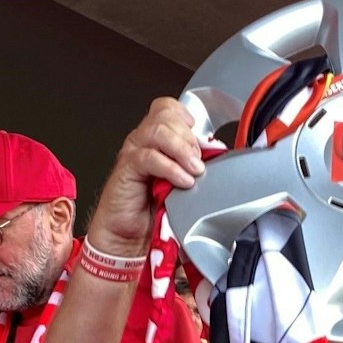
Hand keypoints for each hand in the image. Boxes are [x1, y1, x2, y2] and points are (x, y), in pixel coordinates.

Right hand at [88, 96, 202, 256]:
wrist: (129, 234)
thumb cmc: (153, 208)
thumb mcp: (181, 181)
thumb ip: (193, 164)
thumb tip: (215, 155)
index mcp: (156, 139)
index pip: (168, 109)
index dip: (185, 116)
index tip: (200, 137)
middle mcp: (143, 141)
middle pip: (165, 117)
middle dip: (189, 138)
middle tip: (198, 161)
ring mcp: (133, 152)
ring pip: (158, 132)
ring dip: (182, 150)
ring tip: (195, 170)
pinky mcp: (127, 169)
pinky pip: (149, 157)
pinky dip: (170, 168)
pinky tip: (183, 181)